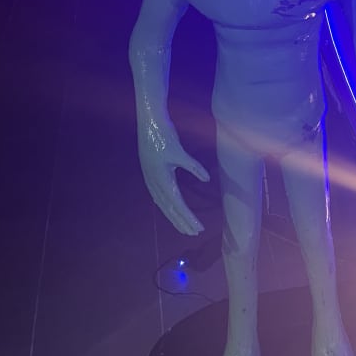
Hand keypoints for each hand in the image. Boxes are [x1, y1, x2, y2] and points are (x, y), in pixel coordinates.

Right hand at [138, 119, 208, 235]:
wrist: (149, 122)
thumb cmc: (164, 135)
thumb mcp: (179, 151)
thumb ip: (193, 166)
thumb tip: (206, 180)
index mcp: (161, 179)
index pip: (177, 204)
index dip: (188, 217)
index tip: (198, 228)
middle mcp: (154, 183)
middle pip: (169, 208)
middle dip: (182, 221)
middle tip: (194, 232)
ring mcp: (150, 179)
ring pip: (163, 204)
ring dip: (174, 216)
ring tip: (185, 226)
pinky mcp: (151, 173)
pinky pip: (159, 196)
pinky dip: (167, 206)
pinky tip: (171, 209)